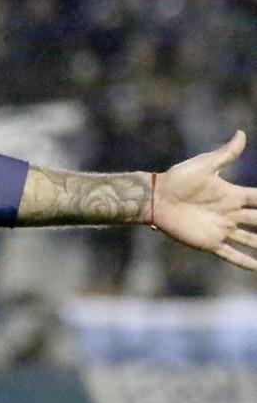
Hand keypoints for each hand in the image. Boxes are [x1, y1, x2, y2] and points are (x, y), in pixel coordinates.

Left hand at [153, 131, 256, 270]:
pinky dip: (244, 262)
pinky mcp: (209, 242)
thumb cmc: (177, 179)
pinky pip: (230, 254)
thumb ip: (225, 154)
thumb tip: (242, 134)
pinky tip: (256, 268)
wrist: (155, 198)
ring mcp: (221, 229)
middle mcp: (230, 214)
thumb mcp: (204, 165)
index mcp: (232, 195)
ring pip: (251, 240)